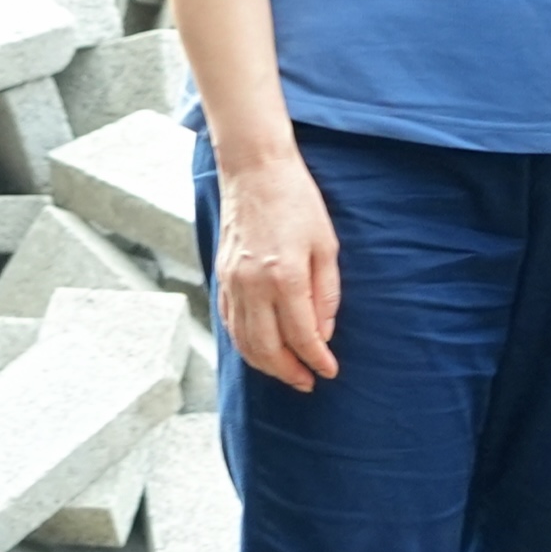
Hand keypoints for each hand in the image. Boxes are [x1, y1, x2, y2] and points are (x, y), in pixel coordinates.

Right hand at [215, 149, 343, 392]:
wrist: (255, 169)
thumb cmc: (297, 201)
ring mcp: (232, 282)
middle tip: (308, 382)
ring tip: (286, 372)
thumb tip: (323, 333)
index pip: (302, 335)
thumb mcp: (326, 245)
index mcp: (285, 277)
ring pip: (244, 340)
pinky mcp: (221, 275)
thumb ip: (326, 294)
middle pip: (268, 348)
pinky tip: (259, 349)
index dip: (317, 360)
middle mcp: (253, 285)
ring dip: (265, 364)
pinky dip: (243, 343)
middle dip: (289, 372)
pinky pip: (229, 322)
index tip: (329, 371)